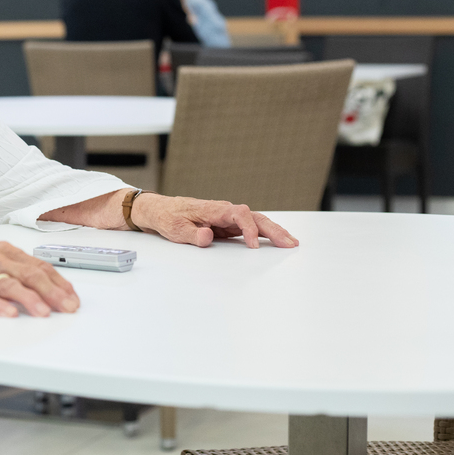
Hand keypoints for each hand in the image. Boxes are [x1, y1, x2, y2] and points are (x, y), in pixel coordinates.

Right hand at [0, 239, 79, 317]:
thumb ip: (13, 267)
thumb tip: (43, 283)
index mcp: (2, 251)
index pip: (38, 266)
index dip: (59, 283)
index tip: (73, 297)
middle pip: (29, 275)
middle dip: (53, 293)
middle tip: (68, 307)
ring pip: (9, 285)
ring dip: (30, 299)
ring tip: (44, 312)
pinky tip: (8, 313)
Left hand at [132, 194, 297, 248]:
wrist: (161, 210)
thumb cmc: (168, 218)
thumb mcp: (174, 228)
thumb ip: (191, 234)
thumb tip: (208, 236)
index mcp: (213, 209)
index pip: (239, 214)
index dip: (249, 229)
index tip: (254, 245)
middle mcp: (224, 210)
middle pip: (254, 216)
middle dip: (273, 229)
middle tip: (289, 243)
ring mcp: (228, 217)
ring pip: (256, 221)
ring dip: (275, 231)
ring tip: (292, 243)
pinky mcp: (228, 225)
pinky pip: (251, 227)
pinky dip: (266, 233)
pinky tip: (279, 240)